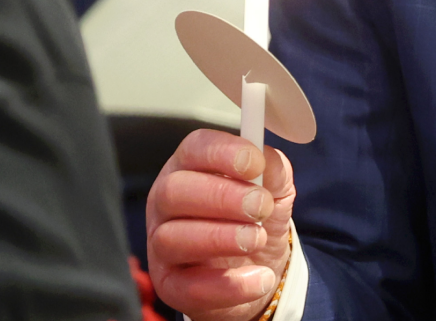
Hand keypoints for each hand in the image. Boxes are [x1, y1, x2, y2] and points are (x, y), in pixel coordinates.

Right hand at [146, 129, 295, 320]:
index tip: (255, 164)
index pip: (194, 149)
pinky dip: (228, 285)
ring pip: (172, 237)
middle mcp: (166, 204)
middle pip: (174, 190)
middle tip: (260, 206)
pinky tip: (259, 277)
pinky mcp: (171, 285)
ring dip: (220, 238)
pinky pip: (188, 287)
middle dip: (221, 196)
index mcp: (189, 169)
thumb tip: (268, 159)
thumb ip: (273, 171)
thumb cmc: (255, 222)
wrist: (258, 271)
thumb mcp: (273, 192)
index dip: (222, 152)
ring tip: (256, 239)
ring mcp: (162, 245)